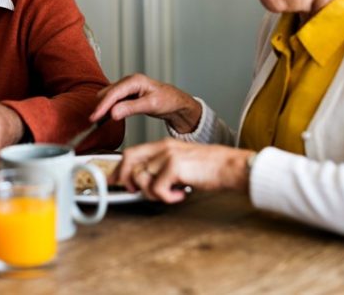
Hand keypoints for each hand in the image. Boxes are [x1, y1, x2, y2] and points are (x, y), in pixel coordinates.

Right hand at [90, 73, 201, 133]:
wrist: (176, 102)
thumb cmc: (167, 100)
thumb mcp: (150, 105)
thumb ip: (130, 108)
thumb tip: (112, 113)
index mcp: (134, 80)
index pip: (113, 93)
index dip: (102, 106)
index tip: (94, 117)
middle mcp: (128, 82)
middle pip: (107, 93)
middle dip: (99, 107)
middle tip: (93, 121)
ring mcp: (127, 88)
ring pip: (108, 97)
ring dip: (103, 108)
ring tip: (97, 121)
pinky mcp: (126, 94)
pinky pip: (113, 100)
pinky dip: (108, 108)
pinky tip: (106, 117)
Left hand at [108, 138, 252, 202]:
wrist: (232, 166)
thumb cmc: (210, 168)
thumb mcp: (181, 163)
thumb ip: (162, 169)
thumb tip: (143, 183)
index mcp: (163, 145)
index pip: (131, 153)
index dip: (118, 169)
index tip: (112, 181)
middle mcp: (162, 147)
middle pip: (129, 161)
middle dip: (125, 179)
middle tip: (135, 192)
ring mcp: (168, 155)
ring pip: (141, 178)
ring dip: (151, 193)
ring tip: (169, 193)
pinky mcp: (175, 166)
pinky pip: (156, 189)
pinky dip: (166, 198)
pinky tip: (180, 195)